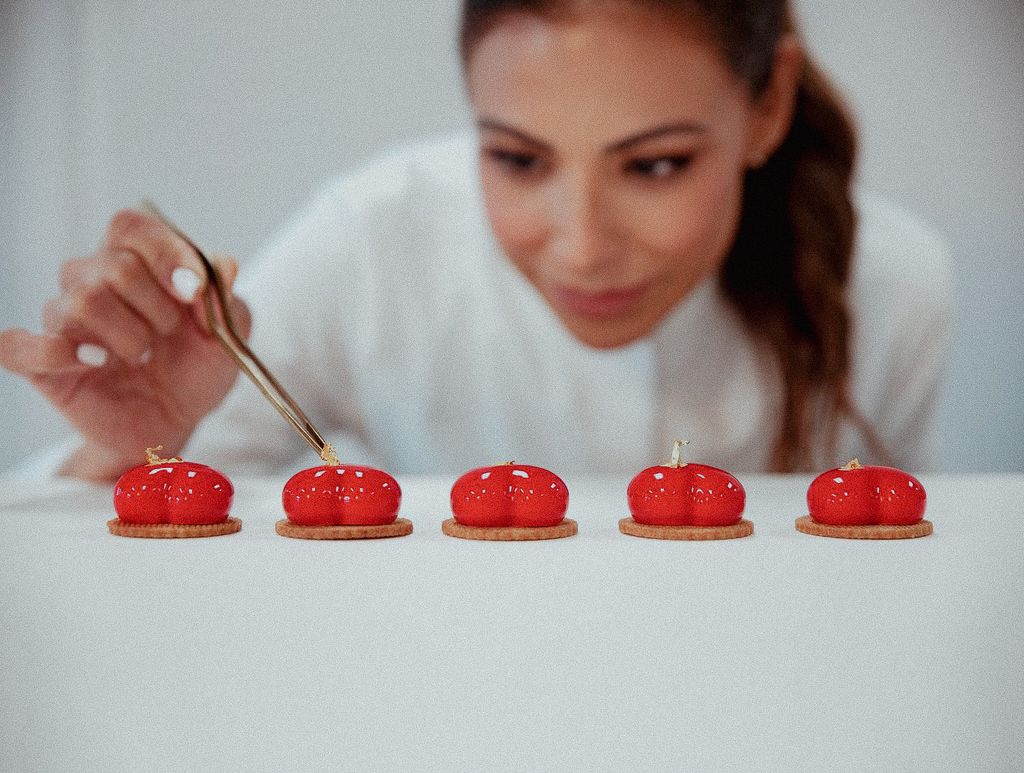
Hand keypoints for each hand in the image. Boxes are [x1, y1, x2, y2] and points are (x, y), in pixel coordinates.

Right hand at [0, 209, 250, 480]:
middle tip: (169, 335)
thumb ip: (223, 298)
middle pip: (114, 266)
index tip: (194, 291)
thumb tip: (222, 266)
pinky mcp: (41, 363)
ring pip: (83, 302)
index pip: (131, 227)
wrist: (177, 421)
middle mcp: (91, 280)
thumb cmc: (195, 367)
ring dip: (128, 336)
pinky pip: (17, 345)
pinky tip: (95, 363)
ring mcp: (63, 321)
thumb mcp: (227, 334)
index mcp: (134, 260)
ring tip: (142, 355)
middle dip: (157, 308)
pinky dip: (52, 352)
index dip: (165, 253)